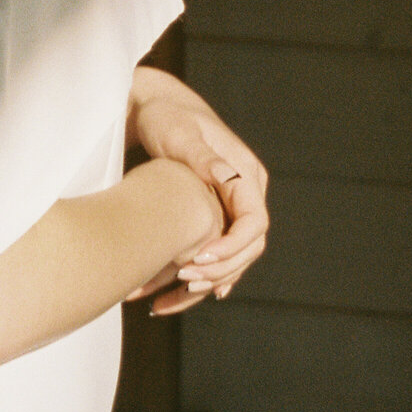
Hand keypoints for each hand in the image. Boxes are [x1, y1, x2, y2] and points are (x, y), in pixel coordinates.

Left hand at [121, 68, 268, 314]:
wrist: (154, 109)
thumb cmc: (166, 117)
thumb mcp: (181, 135)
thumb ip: (204, 159)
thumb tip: (227, 176)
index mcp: (246, 174)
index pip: (256, 222)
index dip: (233, 247)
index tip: (199, 259)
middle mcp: (244, 193)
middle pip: (247, 247)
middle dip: (218, 270)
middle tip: (183, 282)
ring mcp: (229, 207)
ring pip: (230, 257)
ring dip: (204, 282)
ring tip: (166, 302)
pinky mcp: (212, 216)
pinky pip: (212, 253)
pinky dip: (196, 276)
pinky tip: (174, 297)